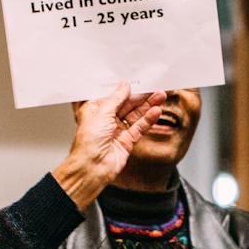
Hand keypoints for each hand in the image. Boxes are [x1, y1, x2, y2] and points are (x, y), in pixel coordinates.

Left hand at [52, 83, 167, 209]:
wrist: (92, 167)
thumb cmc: (88, 143)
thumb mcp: (102, 112)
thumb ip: (116, 98)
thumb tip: (124, 85)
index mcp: (95, 110)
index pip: (114, 96)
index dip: (127, 89)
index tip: (140, 81)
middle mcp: (106, 120)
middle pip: (127, 105)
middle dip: (141, 97)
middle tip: (155, 88)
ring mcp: (117, 131)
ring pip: (135, 115)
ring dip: (148, 106)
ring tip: (160, 96)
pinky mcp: (126, 141)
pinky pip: (139, 127)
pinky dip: (148, 120)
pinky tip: (155, 112)